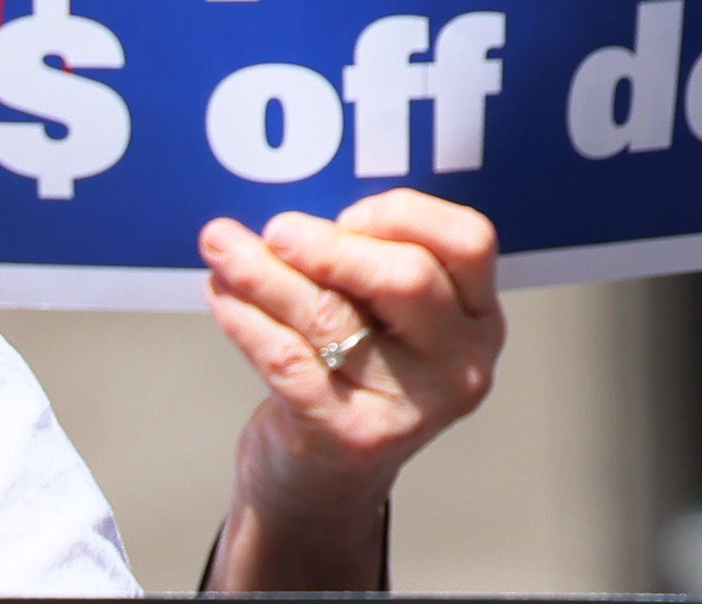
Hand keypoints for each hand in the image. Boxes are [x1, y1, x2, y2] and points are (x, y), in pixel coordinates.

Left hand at [204, 194, 505, 586]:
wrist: (324, 487)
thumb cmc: (355, 381)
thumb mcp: (392, 324)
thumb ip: (373, 267)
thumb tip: (300, 213)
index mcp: (479, 320)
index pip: (469, 242)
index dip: (406, 215)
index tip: (349, 213)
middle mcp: (458, 365)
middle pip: (406, 278)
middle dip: (332, 246)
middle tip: (279, 229)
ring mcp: (409, 406)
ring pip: (332, 316)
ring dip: (265, 273)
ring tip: (223, 247)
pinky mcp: (349, 436)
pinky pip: (287, 359)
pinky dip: (246, 319)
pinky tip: (222, 294)